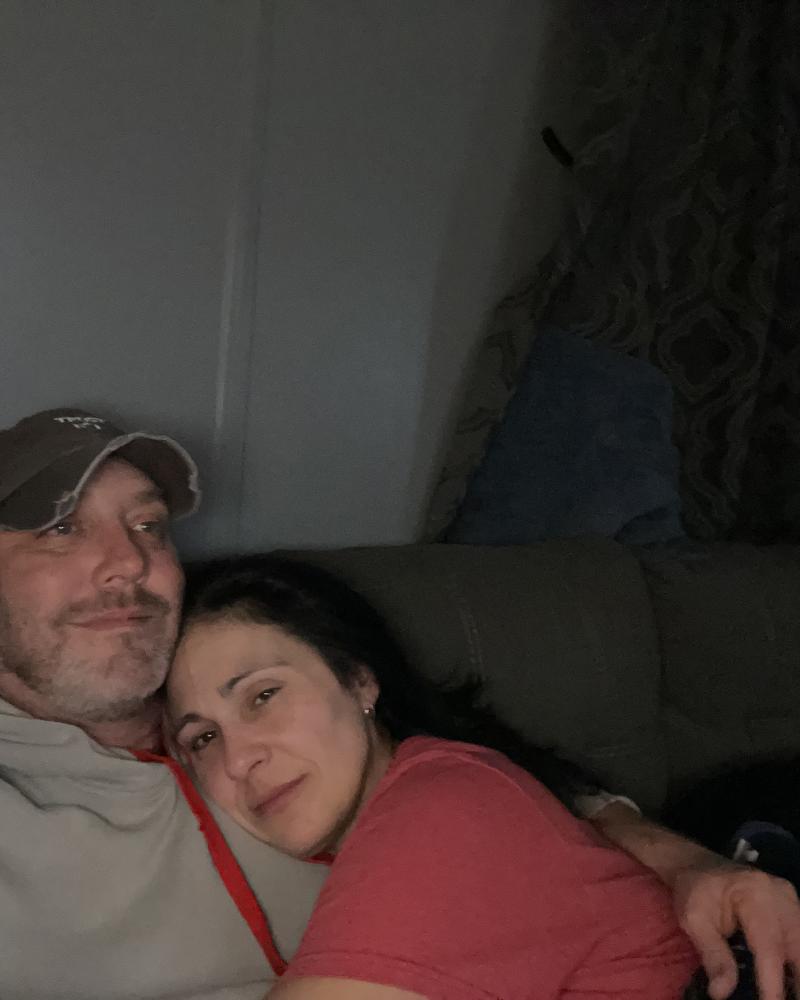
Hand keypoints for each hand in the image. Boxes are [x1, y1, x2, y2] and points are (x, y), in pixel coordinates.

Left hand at [674, 856, 799, 999]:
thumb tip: (721, 992)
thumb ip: (712, 955)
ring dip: (797, 972)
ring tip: (790, 995)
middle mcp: (779, 895)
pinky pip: (799, 938)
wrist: (699, 866)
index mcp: (754, 894)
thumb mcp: (694, 920)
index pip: (769, 944)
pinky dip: (795, 961)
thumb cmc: (695, 891)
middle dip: (797, 979)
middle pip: (797, 945)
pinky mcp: (792, 907)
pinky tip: (790, 982)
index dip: (772, 979)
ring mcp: (789, 899)